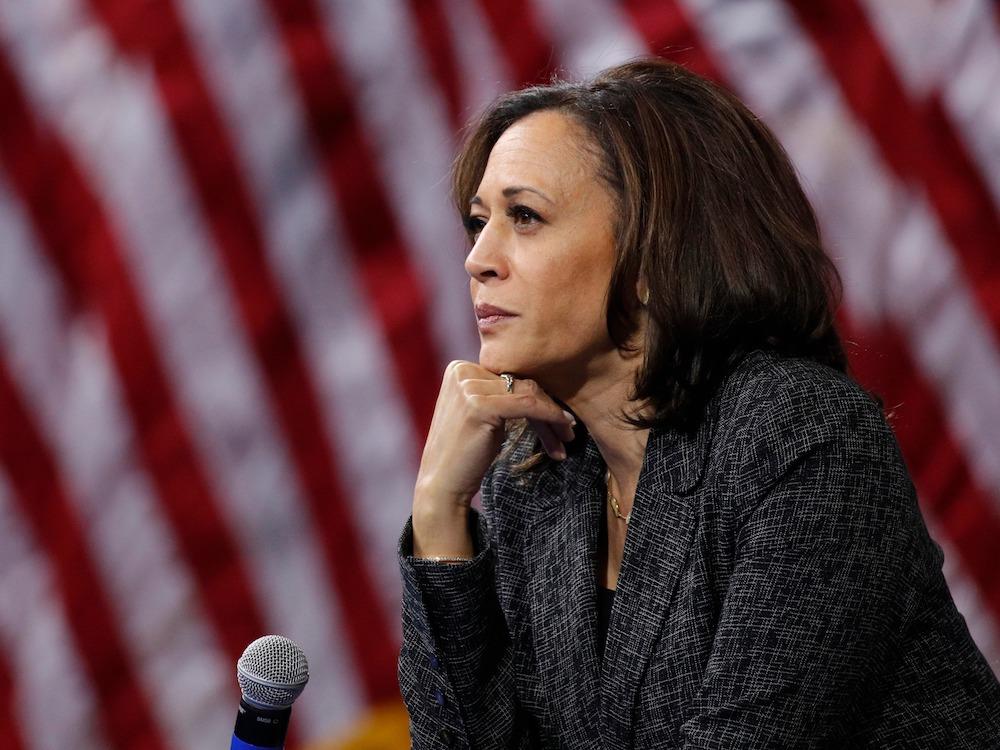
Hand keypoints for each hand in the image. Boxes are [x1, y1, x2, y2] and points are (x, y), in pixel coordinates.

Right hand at [411, 361, 575, 556]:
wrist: (442, 484)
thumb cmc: (465, 453)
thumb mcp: (481, 413)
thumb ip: (498, 393)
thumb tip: (540, 386)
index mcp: (460, 369)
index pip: (510, 376)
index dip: (538, 397)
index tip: (559, 419)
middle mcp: (461, 372)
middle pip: (520, 382)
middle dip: (547, 407)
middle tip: (568, 430)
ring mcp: (468, 387)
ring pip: (528, 392)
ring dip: (553, 415)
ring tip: (568, 435)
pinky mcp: (479, 405)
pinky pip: (528, 404)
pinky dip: (550, 416)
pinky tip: (563, 430)